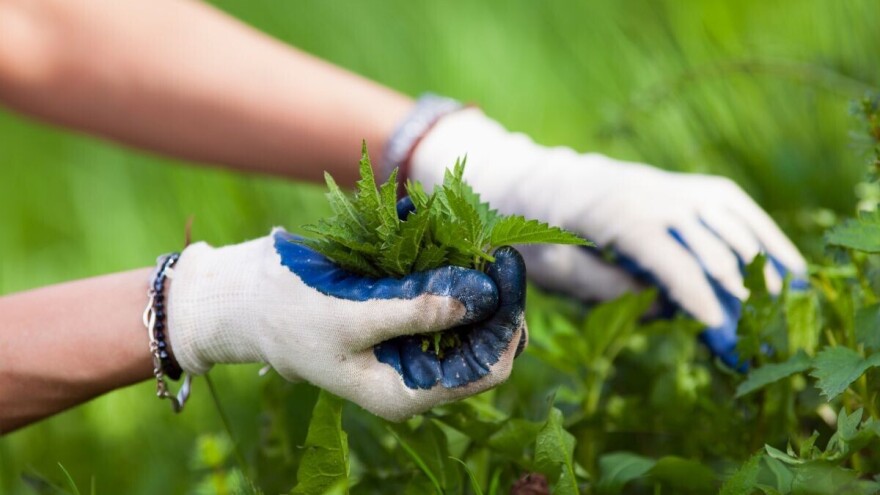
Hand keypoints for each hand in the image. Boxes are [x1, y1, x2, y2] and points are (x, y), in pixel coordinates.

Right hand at [167, 228, 526, 420]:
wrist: (238, 298)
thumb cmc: (287, 314)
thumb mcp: (352, 316)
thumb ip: (417, 310)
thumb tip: (481, 297)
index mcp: (406, 391)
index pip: (486, 369)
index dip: (505, 324)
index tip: (507, 271)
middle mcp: (414, 371)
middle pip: (483, 339)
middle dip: (492, 296)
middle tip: (495, 247)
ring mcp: (407, 341)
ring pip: (465, 313)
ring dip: (472, 275)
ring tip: (472, 236)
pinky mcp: (397, 313)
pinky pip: (438, 291)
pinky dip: (445, 263)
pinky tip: (443, 233)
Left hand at [409, 108, 805, 366]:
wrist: (536, 180)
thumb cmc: (535, 229)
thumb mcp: (552, 267)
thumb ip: (602, 287)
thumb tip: (659, 306)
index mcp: (611, 213)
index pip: (666, 254)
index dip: (693, 291)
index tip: (717, 324)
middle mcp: (648, 192)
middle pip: (707, 238)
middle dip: (734, 286)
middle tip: (754, 331)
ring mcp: (669, 184)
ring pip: (730, 218)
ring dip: (759, 260)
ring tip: (780, 304)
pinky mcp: (681, 186)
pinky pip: (731, 204)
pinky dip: (762, 231)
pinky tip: (784, 263)